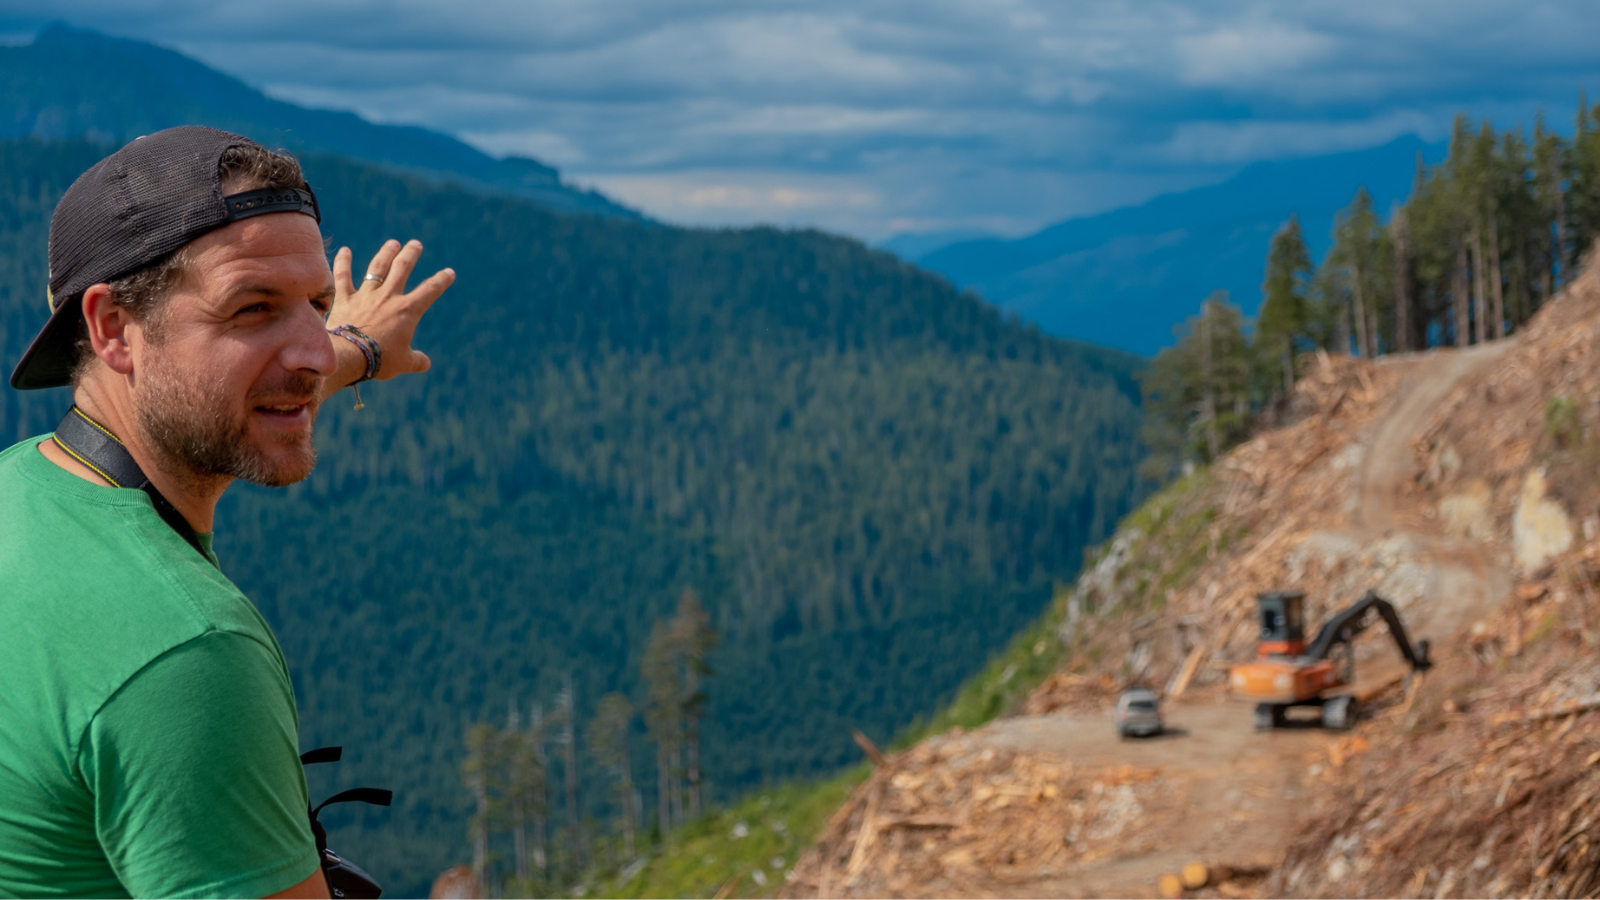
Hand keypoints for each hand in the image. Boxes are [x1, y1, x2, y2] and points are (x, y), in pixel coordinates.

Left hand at [329, 239, 454, 382]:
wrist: (350, 356)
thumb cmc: (380, 360)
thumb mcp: (404, 363)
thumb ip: (416, 361)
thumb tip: (425, 363)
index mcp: (408, 311)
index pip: (430, 291)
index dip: (442, 280)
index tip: (449, 272)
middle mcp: (388, 297)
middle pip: (402, 269)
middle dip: (411, 254)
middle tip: (416, 244)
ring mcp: (366, 296)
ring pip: (377, 268)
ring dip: (386, 253)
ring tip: (393, 243)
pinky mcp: (345, 299)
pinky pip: (343, 277)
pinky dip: (343, 263)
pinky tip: (345, 250)